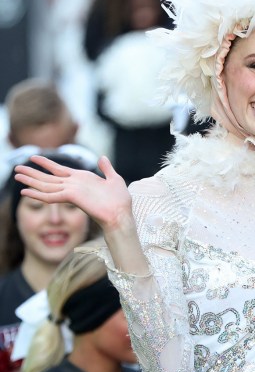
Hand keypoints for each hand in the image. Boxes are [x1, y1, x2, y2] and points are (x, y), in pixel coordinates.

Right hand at [14, 155, 132, 230]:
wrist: (121, 214)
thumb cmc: (120, 200)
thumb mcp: (114, 179)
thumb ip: (106, 168)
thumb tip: (102, 157)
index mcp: (81, 179)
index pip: (59, 169)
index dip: (46, 163)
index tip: (34, 157)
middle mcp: (73, 185)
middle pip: (48, 177)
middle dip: (32, 172)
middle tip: (16, 168)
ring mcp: (71, 192)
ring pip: (46, 185)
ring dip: (30, 180)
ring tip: (16, 175)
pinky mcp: (71, 198)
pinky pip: (50, 196)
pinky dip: (37, 194)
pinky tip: (25, 191)